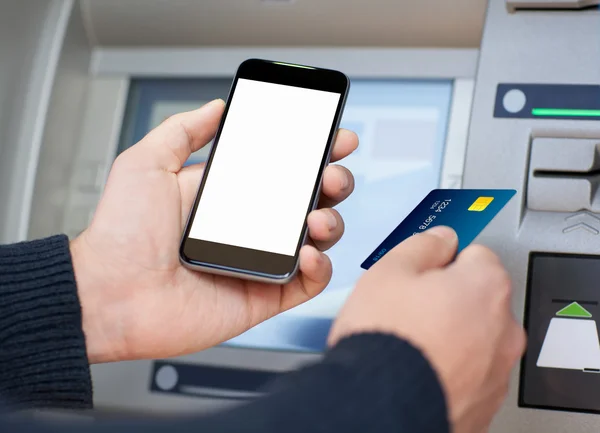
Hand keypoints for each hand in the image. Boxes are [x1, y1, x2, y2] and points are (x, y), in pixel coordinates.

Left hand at [71, 99, 357, 363]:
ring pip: (317, 238)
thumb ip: (184, 130)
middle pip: (309, 200)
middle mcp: (249, 226)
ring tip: (315, 218)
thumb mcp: (146, 164)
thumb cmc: (120, 233)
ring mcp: (260, 260)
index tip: (335, 139)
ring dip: (331, 222)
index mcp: (228, 194)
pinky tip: (308, 253)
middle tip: (329, 176)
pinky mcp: (264, 294)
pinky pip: (309, 282)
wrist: (109, 293)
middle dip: (333, 182)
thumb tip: (216, 107)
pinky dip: (321, 267)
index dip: (314, 152)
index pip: (283, 169)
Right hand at [328, 226, 525, 432]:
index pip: (475, 254)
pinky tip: (419, 369)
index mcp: (485, 286)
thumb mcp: (390, 271)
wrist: (380, 407)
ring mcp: (497, 370)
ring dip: (452, 336)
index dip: (443, 260)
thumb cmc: (387, 339)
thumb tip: (440, 239)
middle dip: (450, 299)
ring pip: (476, 338)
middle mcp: (504, 328)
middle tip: (411, 308)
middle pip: (478, 299)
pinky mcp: (485, 403)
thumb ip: (423, 246)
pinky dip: (451, 369)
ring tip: (411, 343)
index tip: (426, 271)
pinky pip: (470, 374)